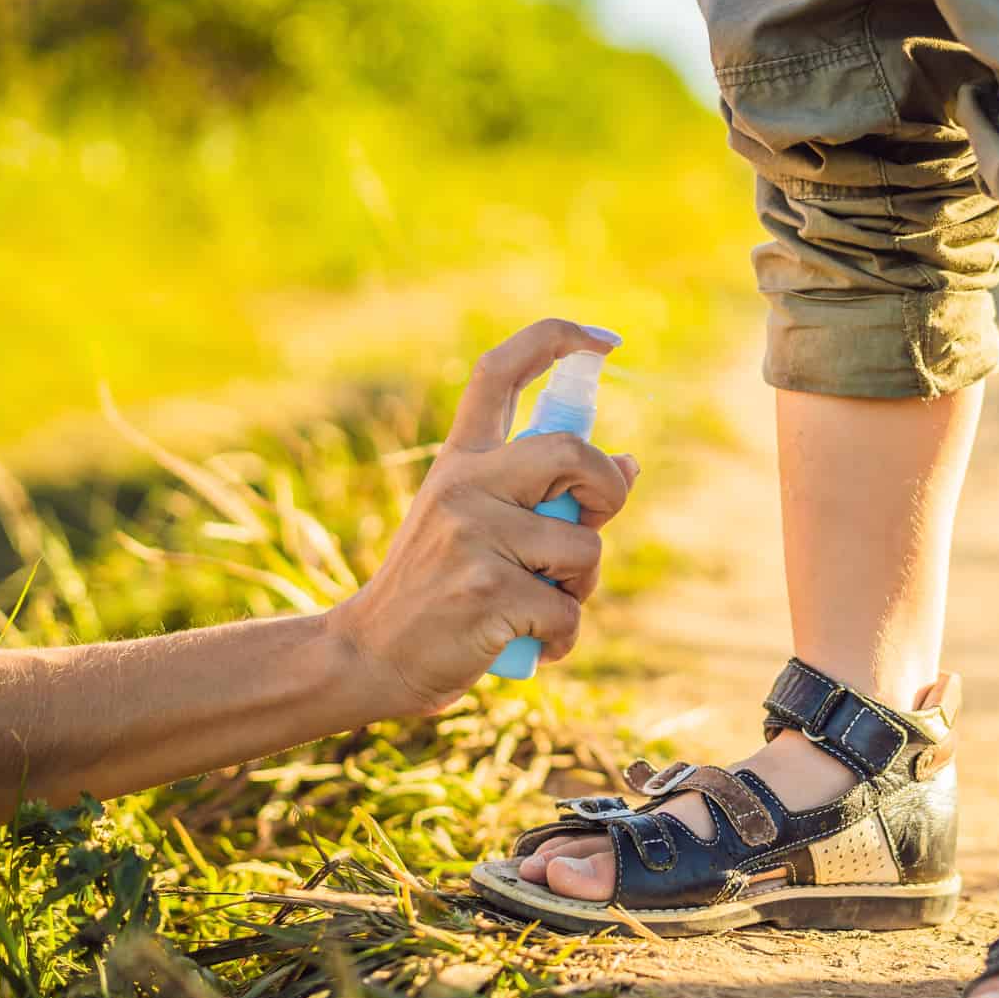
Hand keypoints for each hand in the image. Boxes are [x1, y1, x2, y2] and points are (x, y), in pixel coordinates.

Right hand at [326, 320, 638, 715]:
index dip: (557, 340)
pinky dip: (563, 639)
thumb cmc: (439, 591)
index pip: (501, 371)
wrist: (370, 656)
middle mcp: (463, 484)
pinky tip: (531, 644)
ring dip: (581, 588)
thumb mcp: (476, 524)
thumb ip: (543, 492)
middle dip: (608, 493)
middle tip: (590, 526)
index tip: (605, 341)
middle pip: (573, 453)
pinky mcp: (487, 593)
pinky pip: (569, 612)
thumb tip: (628, 465)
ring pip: (584, 547)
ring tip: (539, 604)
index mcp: (460, 459)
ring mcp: (472, 537)